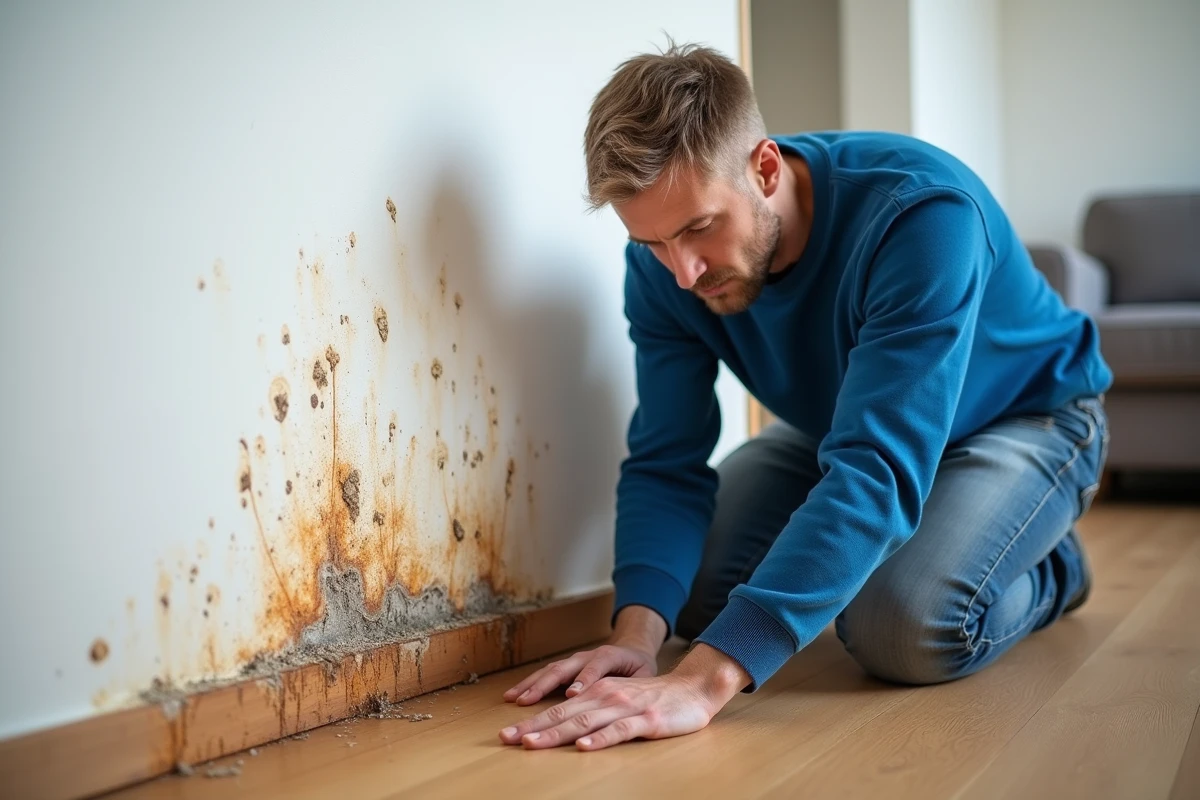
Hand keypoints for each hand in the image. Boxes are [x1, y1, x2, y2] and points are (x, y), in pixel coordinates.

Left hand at [498, 643, 750, 750]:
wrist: (695, 688)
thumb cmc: (655, 698)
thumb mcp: (620, 699)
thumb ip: (595, 710)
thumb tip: (564, 729)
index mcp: (598, 691)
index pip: (558, 707)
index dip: (532, 720)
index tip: (507, 734)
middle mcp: (607, 696)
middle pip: (564, 712)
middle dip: (533, 726)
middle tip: (506, 738)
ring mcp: (626, 707)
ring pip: (585, 720)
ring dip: (556, 732)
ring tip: (533, 744)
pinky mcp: (646, 719)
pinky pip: (620, 730)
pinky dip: (600, 738)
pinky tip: (583, 746)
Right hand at [502, 643, 656, 705]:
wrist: (632, 650)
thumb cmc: (639, 668)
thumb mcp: (644, 675)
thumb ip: (635, 685)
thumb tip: (622, 699)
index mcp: (609, 655)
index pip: (595, 666)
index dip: (584, 679)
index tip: (572, 694)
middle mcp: (587, 656)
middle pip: (563, 668)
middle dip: (542, 685)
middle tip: (525, 701)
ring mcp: (574, 660)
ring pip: (549, 670)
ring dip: (530, 685)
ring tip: (513, 699)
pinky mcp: (566, 667)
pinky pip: (545, 674)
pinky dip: (529, 685)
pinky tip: (514, 696)